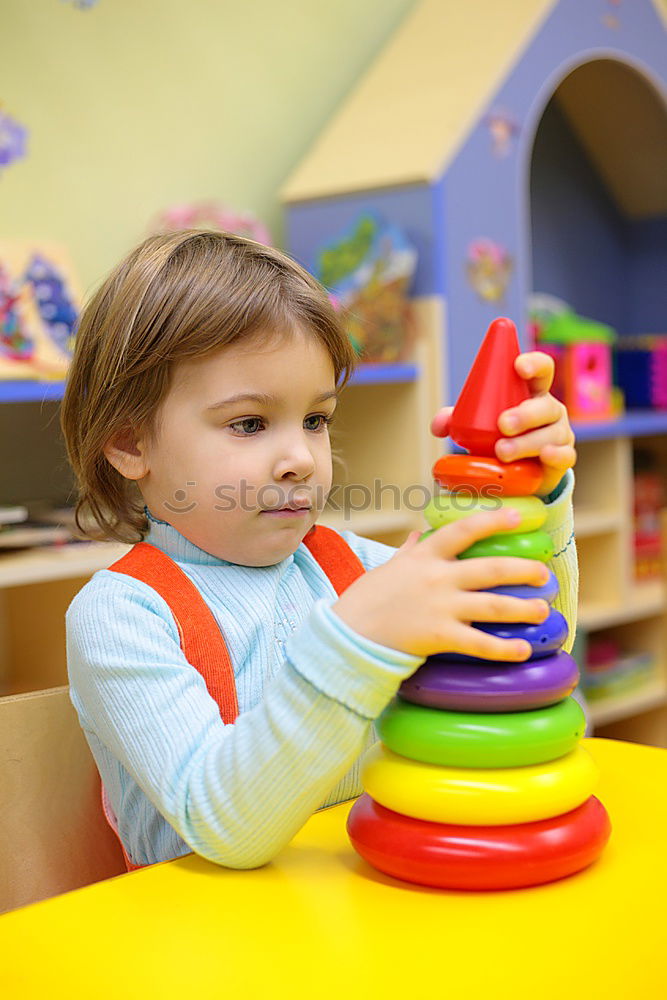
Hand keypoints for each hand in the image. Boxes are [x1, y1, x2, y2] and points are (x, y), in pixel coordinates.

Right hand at [333, 508, 550, 659]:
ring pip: (492, 606)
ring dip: (523, 608)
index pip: (463, 530)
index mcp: (425, 557)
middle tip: (544, 574)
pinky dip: (504, 649)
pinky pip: (479, 643)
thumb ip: (409, 551)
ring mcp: (440, 607)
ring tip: (543, 610)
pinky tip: (523, 651)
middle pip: (490, 569)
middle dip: (523, 570)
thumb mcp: (388, 568)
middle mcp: (437, 578)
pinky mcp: (439, 636)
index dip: (492, 521)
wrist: (348, 632)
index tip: (516, 516)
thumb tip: (420, 535)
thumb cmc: (366, 600)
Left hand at [431, 351, 575, 495]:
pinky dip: (556, 455)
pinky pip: (565, 455)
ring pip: (551, 434)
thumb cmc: (498, 436)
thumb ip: (457, 420)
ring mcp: (560, 434)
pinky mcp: (561, 459)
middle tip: (502, 424)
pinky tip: (545, 455)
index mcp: (532, 392)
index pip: (542, 370)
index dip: (533, 364)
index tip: (518, 367)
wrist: (518, 472)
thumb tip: (438, 425)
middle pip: (545, 406)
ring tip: (502, 451)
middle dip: (524, 414)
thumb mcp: (478, 424)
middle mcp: (550, 410)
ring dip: (526, 442)